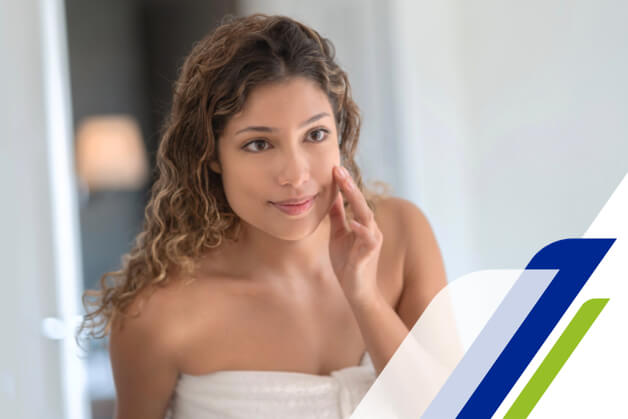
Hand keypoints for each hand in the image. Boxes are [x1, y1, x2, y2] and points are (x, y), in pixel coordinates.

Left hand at [328, 166, 383, 305]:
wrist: (356, 290)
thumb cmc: (347, 262)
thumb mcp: (339, 234)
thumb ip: (337, 216)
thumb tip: (332, 195)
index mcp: (363, 223)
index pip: (354, 199)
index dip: (345, 184)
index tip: (334, 168)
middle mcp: (371, 229)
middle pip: (361, 203)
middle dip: (350, 186)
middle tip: (339, 170)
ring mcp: (372, 241)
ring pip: (366, 216)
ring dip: (356, 200)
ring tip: (345, 186)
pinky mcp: (369, 255)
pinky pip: (368, 240)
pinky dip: (361, 230)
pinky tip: (354, 222)